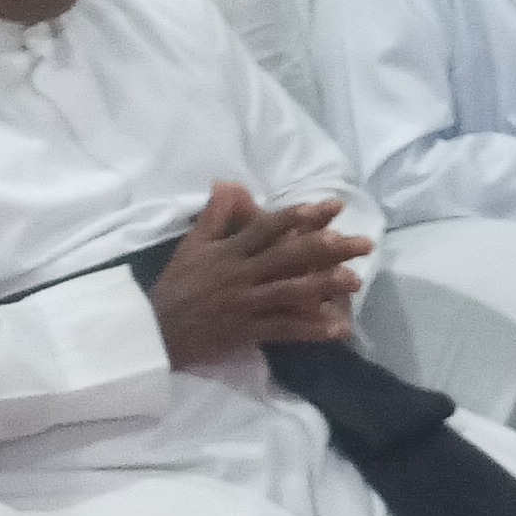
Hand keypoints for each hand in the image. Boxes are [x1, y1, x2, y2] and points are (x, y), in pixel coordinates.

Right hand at [148, 183, 371, 366]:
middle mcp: (241, 273)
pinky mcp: (246, 332)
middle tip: (363, 243)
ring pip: (290, 291)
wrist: (152, 332)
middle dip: (328, 248)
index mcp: (229, 250)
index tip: (334, 208)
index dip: (302, 216)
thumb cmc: (176, 286)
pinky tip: (339, 328)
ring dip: (325, 285)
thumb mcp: (191, 246)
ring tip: (356, 280)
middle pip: (289, 256)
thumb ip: (214, 216)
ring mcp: (245, 303)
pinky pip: (283, 329)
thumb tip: (228, 183)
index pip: (269, 227)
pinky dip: (311, 329)